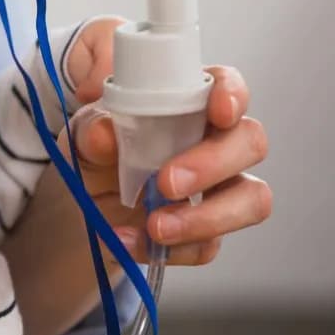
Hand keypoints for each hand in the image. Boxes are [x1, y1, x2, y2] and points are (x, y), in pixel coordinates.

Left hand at [65, 18, 271, 265]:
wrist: (83, 206)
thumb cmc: (97, 152)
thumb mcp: (82, 136)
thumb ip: (92, 129)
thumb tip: (104, 133)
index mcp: (190, 104)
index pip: (227, 86)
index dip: (233, 94)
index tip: (219, 112)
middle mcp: (215, 142)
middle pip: (250, 142)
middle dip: (214, 164)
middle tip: (167, 182)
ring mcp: (218, 190)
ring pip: (252, 200)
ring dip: (206, 217)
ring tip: (155, 227)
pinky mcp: (207, 232)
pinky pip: (209, 245)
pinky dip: (171, 248)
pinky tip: (129, 240)